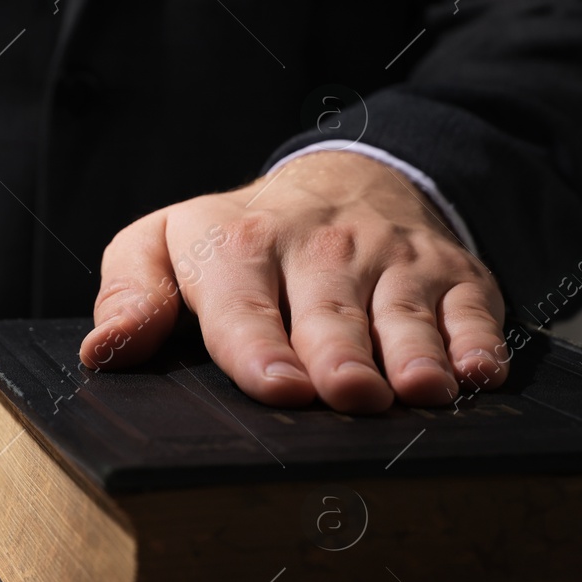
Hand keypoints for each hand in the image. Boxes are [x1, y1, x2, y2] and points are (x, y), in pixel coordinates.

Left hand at [79, 150, 507, 411]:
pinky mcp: (453, 277)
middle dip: (341, 355)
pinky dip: (479, 340)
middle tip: (349, 396)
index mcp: (239, 244)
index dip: (261, 346)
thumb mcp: (166, 245)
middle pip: (331, 311)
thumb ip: (130, 294)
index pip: (244, 302)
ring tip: (421, 391)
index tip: (278, 387)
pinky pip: (471, 309)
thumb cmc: (240, 241)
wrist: (347, 185)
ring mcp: (393, 262)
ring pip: (404, 312)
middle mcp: (322, 250)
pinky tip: (479, 373)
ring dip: (414, 352)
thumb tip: (103, 353)